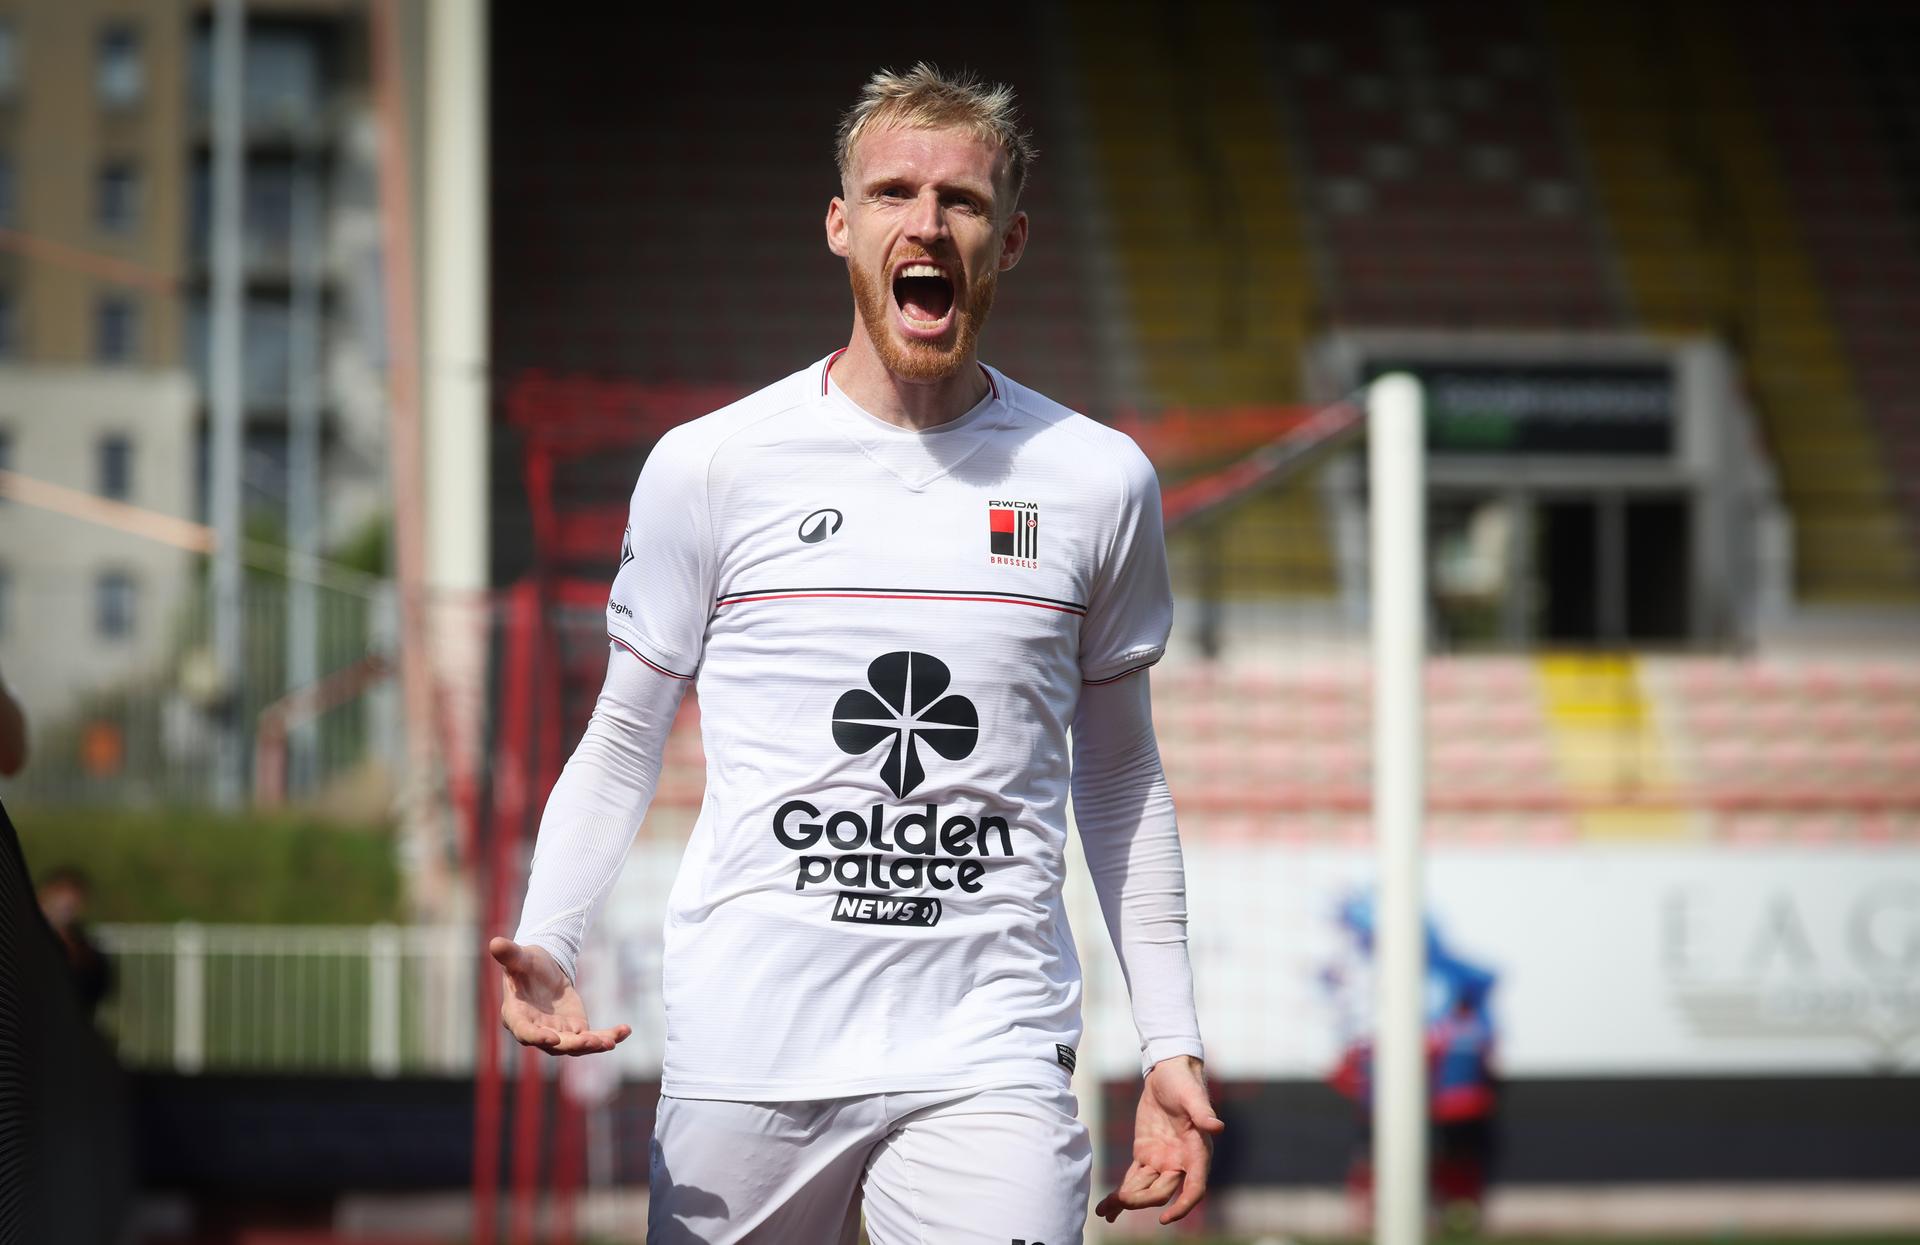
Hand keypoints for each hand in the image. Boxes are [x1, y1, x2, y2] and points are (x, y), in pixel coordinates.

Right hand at [488, 936, 630, 1056]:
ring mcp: (557, 1033)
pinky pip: (593, 1038)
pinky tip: (626, 1030)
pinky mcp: (575, 1030)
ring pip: (576, 1046)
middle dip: (574, 1045)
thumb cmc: (526, 964)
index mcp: (517, 1016)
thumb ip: (510, 954)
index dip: (537, 1037)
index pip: (525, 1032)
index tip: (553, 1038)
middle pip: (555, 1045)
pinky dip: (609, 1036)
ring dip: (593, 1045)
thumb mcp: (520, 957)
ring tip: (612, 1041)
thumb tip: (495, 942)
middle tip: (593, 1042)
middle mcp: (536, 1031)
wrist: (542, 971)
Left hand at [1095, 1055, 1224, 1224]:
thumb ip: (1203, 1112)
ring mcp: (1161, 1161)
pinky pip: (1133, 1178)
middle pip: (1162, 1191)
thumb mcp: (1192, 1095)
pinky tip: (1108, 1206)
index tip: (1166, 1218)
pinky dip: (1122, 1193)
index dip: (1182, 1205)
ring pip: (1144, 1189)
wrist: (1167, 1072)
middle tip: (1122, 1200)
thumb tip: (1217, 1127)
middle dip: (1143, 1200)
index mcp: (1197, 1153)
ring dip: (1127, 1202)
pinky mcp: (1145, 1154)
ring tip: (1105, 1211)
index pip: (1194, 1188)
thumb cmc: (1184, 1083)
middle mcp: (1180, 1162)